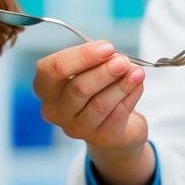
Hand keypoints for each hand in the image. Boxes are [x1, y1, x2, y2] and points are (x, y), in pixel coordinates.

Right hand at [33, 42, 154, 184]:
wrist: (112, 127)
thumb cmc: (97, 89)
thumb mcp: (90, 70)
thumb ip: (98, 61)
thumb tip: (115, 57)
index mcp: (46, 87)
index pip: (53, 69)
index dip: (81, 56)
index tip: (106, 47)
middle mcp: (55, 110)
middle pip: (78, 88)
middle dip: (104, 71)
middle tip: (123, 61)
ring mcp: (76, 128)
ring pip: (100, 103)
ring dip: (121, 84)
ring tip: (137, 71)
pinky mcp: (101, 138)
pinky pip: (117, 114)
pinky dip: (130, 96)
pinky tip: (138, 84)